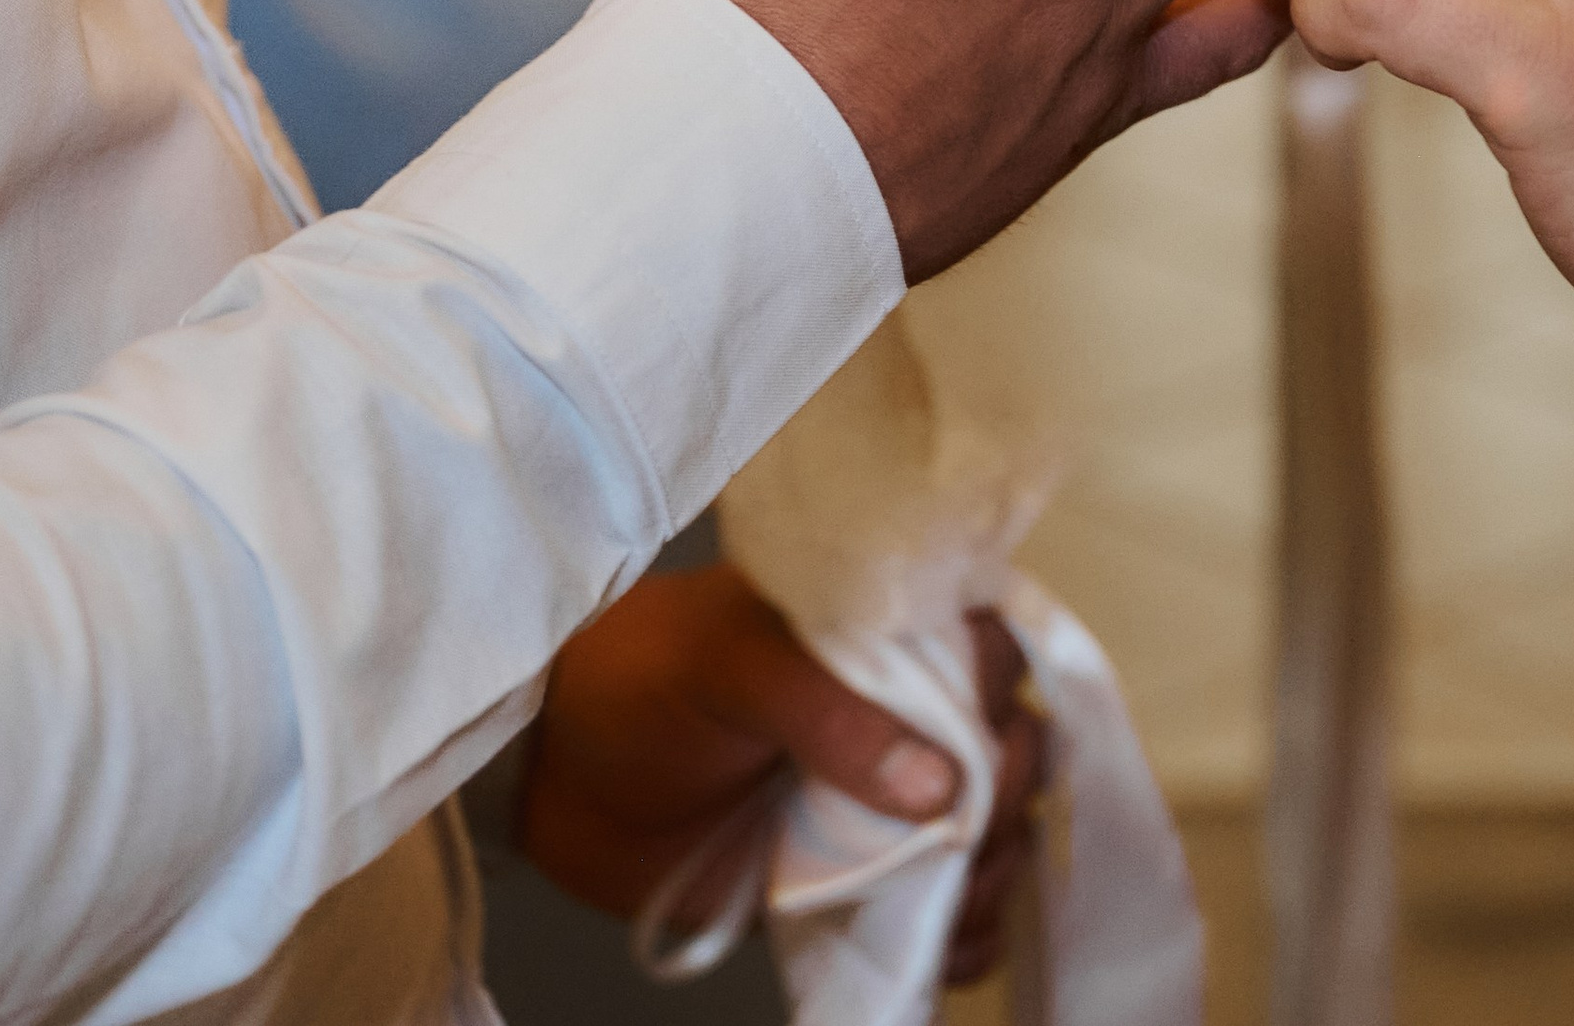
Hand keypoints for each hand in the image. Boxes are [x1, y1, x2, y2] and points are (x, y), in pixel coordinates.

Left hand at [519, 566, 1044, 988]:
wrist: (559, 771)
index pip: (997, 653)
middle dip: (1003, 810)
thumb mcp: (729, 660)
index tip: (969, 765)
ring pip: (996, 838)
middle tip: (946, 849)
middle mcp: (911, 704)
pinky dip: (963, 938)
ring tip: (939, 908)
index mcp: (893, 624)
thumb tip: (943, 787)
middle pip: (1014, 754)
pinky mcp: (866, 875)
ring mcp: (892, 797)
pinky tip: (940, 949)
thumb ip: (830, 708)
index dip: (998, 710)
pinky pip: (949, 912)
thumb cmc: (642, 678)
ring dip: (991, 881)